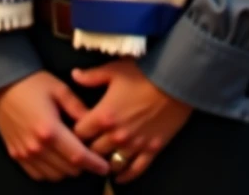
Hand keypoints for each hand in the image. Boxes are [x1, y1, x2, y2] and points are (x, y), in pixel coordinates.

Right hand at [0, 71, 110, 181]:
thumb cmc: (32, 82)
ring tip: (73, 155)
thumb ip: (78, 108)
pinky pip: (38, 174)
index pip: (78, 156)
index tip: (105, 166)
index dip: (94, 164)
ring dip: (67, 169)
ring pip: (54, 175)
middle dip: (83, 165)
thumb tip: (95, 123)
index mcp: (50, 130)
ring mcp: (25, 153)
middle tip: (90, 155)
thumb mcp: (59, 89)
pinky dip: (51, 171)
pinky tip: (56, 158)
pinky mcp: (16, 155)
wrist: (1, 84)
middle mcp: (36, 147)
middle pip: (67, 169)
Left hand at [71, 60, 191, 181]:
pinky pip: (135, 170)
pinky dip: (125, 176)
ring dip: (106, 161)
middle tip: (88, 145)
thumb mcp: (114, 70)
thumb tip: (74, 75)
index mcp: (104, 115)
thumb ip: (92, 76)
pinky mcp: (151, 150)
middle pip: (93, 151)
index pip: (79, 133)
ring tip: (103, 158)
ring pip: (112, 164)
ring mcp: (134, 145)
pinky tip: (120, 177)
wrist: (174, 80)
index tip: (77, 128)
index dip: (76, 130)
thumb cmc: (143, 73)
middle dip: (88, 148)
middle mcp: (116, 135)